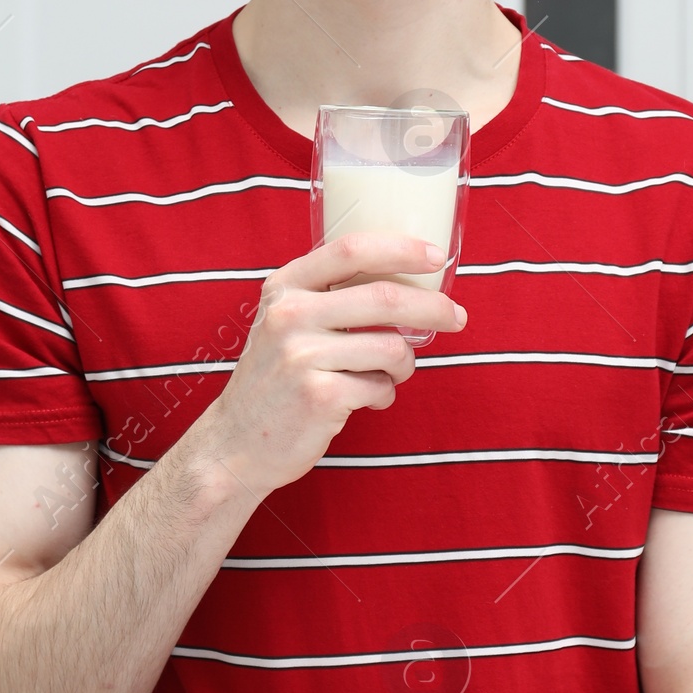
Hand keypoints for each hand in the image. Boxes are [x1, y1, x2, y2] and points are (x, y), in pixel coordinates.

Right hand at [179, 233, 466, 501]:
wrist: (236, 443)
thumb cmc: (274, 380)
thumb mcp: (284, 322)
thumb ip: (327, 296)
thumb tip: (406, 279)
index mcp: (284, 287)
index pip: (350, 250)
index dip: (401, 248)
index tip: (436, 256)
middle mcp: (289, 315)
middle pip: (384, 298)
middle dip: (433, 307)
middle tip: (456, 317)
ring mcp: (302, 356)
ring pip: (393, 349)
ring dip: (404, 365)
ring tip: (387, 375)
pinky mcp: (320, 395)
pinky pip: (382, 387)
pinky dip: (383, 395)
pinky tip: (363, 400)